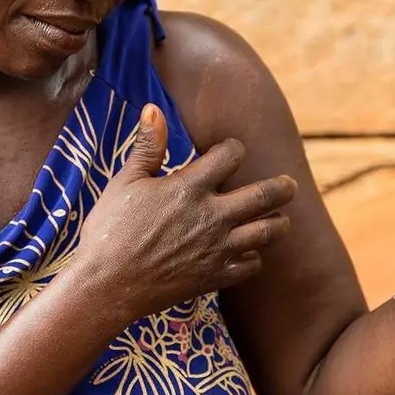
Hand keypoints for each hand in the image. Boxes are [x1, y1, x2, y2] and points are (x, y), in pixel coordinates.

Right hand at [75, 104, 297, 318]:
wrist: (105, 285)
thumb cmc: (110, 230)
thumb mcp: (125, 182)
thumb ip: (147, 146)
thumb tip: (153, 108)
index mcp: (190, 188)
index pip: (231, 155)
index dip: (233, 148)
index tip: (229, 152)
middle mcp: (211, 216)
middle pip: (265, 195)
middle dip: (282, 187)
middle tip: (289, 185)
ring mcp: (217, 249)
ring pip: (268, 233)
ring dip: (279, 223)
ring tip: (281, 219)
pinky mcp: (214, 277)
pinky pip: (251, 266)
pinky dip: (254, 257)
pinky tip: (248, 252)